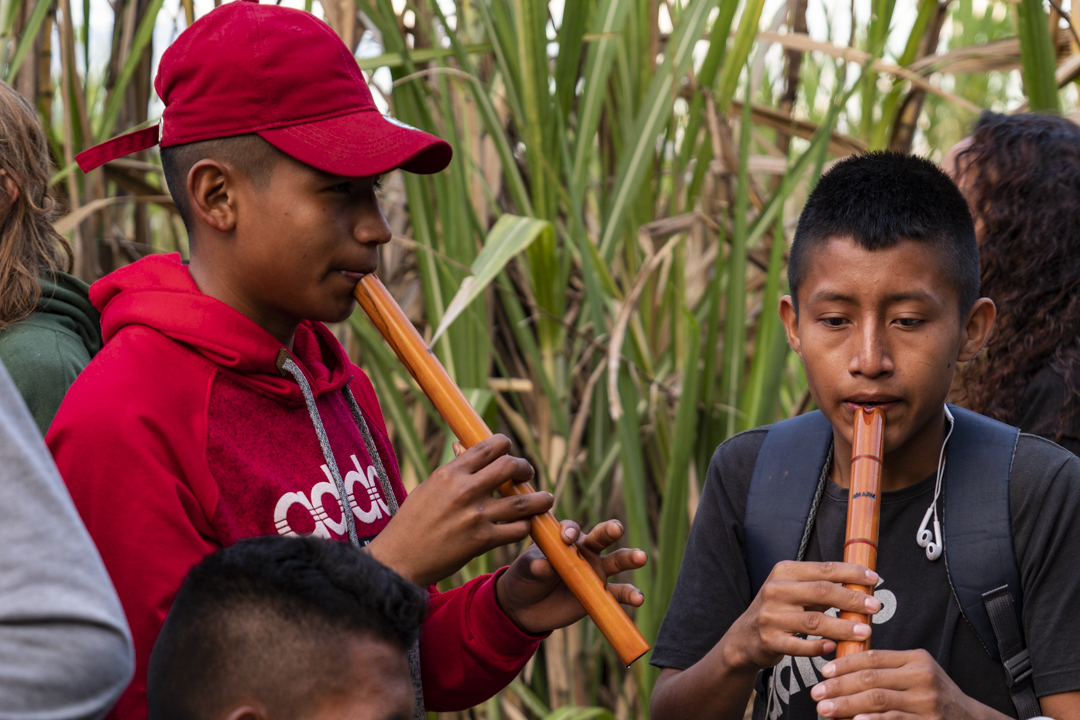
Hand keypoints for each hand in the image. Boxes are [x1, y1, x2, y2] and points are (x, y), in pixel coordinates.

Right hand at [366, 434, 550, 586]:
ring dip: (540, 499)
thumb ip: (453, 470)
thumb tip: (464, 447)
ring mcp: (475, 516)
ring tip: (546, 499)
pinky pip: (517, 529)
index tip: (509, 453)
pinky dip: (525, 527)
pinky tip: (524, 526)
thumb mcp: (428, 487)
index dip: (506, 446)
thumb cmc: (411, 522)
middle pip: (510, 466)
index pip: (489, 446)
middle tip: (527, 474)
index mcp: (450, 473)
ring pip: (523, 501)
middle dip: (524, 468)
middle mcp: (464, 490)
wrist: (399, 559)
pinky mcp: (482, 541)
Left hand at [495, 519, 646, 634]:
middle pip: (601, 537)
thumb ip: (536, 566)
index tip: (565, 539)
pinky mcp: (600, 594)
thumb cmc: (525, 579)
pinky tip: (638, 598)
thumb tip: (544, 565)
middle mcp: (585, 551)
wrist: (525, 608)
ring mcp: (595, 572)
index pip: (572, 530)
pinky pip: (618, 593)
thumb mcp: (526, 570)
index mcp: (565, 539)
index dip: (570, 532)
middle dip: (610, 530)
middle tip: (616, 529)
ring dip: (629, 558)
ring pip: (616, 561)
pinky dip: (629, 595)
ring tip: (640, 558)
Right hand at [724, 561, 881, 671]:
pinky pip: (800, 646)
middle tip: (875, 606)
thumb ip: (820, 587)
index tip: (873, 578)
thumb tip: (860, 586)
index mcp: (784, 572)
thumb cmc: (778, 610)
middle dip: (852, 599)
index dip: (851, 573)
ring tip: (864, 631)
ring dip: (843, 627)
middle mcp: (775, 590)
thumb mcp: (793, 590)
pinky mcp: (769, 640)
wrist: (745, 636)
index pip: (823, 569)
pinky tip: (834, 648)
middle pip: (821, 592)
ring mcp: (771, 616)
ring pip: (814, 621)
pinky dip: (819, 648)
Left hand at [811, 649, 1005, 719]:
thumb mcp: (917, 673)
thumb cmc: (935, 696)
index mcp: (915, 659)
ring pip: (877, 701)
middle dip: (839, 687)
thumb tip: (843, 670)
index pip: (872, 657)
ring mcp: (926, 702)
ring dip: (846, 705)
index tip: (824, 672)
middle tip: (817, 694)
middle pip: (870, 679)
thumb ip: (888, 668)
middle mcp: (922, 677)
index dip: (844, 664)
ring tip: (826, 709)